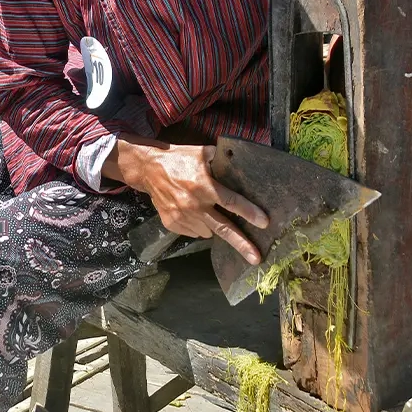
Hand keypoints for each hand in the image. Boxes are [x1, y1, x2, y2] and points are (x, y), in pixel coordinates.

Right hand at [118, 141, 267, 263]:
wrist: (148, 169)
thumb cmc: (178, 159)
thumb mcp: (201, 153)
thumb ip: (221, 160)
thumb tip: (240, 165)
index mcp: (204, 186)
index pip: (232, 203)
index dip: (249, 213)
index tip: (264, 223)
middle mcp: (194, 205)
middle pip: (223, 228)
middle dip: (241, 244)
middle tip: (256, 258)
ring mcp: (182, 217)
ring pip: (208, 232)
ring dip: (214, 226)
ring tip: (209, 212)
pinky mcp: (172, 223)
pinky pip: (194, 232)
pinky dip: (199, 226)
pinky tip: (194, 212)